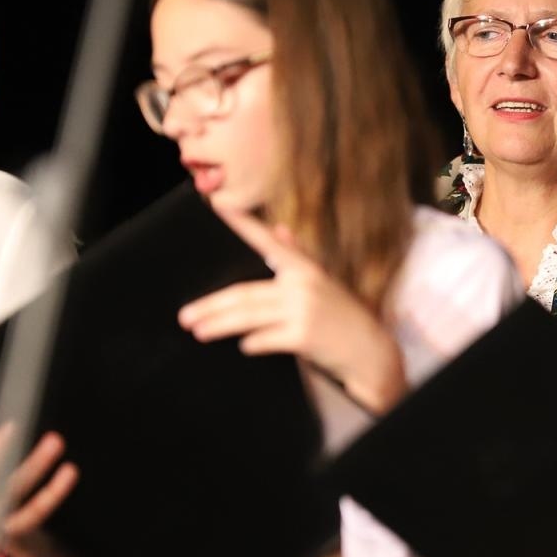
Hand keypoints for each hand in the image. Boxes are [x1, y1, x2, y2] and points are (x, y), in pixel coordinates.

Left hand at [178, 209, 407, 412]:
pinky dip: (253, 343)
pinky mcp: (305, 335)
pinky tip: (243, 346)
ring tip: (198, 331)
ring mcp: (304, 309)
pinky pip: (267, 338)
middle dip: (211, 305)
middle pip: (245, 294)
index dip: (243, 224)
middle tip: (185, 315)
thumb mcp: (323, 283)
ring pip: (249, 317)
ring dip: (219, 325)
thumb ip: (298, 257)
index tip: (219, 205)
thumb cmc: (343, 317)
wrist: (371, 352)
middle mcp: (303, 284)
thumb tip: (279, 230)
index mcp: (304, 269)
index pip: (267, 242)